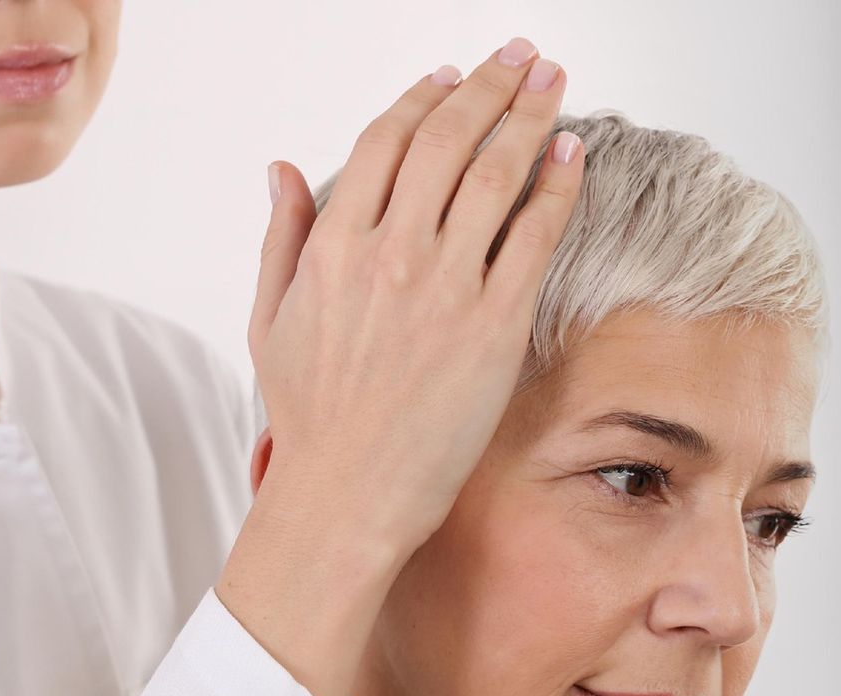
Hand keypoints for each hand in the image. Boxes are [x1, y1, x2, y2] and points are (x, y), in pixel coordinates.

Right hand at [246, 38, 584, 558]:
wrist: (348, 496)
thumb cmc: (310, 420)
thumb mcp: (270, 321)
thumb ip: (283, 237)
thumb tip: (281, 169)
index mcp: (333, 246)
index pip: (385, 142)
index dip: (423, 98)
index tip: (449, 76)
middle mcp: (390, 254)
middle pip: (448, 141)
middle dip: (490, 85)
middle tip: (521, 55)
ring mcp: (445, 287)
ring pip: (496, 174)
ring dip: (530, 115)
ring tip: (552, 80)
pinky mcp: (494, 326)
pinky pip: (534, 236)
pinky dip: (556, 186)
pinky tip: (571, 154)